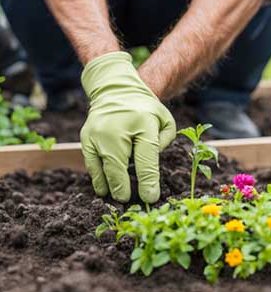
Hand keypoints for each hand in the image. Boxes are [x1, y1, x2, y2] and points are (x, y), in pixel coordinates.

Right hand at [81, 52, 175, 202]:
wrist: (115, 89)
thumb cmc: (144, 110)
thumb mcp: (164, 119)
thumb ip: (164, 141)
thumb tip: (151, 166)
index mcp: (142, 122)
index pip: (145, 158)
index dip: (148, 181)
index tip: (150, 198)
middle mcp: (116, 128)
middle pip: (118, 167)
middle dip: (123, 189)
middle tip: (130, 202)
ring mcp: (97, 133)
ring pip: (102, 169)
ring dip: (110, 186)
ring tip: (118, 197)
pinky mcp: (86, 138)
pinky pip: (92, 165)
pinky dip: (98, 179)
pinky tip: (105, 188)